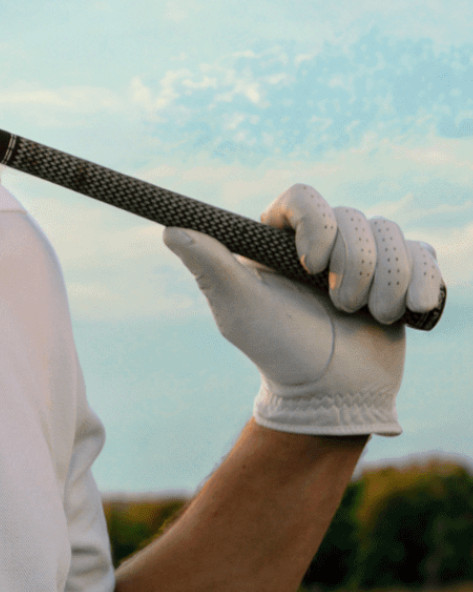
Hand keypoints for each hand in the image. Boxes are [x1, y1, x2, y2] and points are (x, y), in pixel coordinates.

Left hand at [163, 186, 443, 437]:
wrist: (329, 395)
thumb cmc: (275, 349)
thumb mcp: (238, 309)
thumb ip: (209, 265)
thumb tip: (169, 228)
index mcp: (279, 236)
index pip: (303, 196)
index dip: (316, 222)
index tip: (310, 264)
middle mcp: (321, 238)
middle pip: (353, 217)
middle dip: (352, 267)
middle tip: (339, 306)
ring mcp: (363, 255)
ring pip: (391, 235)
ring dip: (385, 282)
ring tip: (370, 316)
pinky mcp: (399, 275)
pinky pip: (423, 255)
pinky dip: (421, 282)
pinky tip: (408, 311)